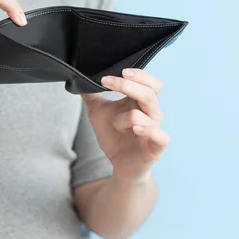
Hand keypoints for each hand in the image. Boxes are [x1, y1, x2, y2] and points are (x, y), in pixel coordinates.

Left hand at [81, 69, 170, 183]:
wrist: (119, 165)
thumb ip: (91, 96)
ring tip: (117, 127)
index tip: (116, 72)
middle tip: (108, 82)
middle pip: (148, 93)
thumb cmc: (114, 136)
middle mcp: (152, 113)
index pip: (149, 82)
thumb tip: (78, 79)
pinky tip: (135, 130)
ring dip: (123, 119)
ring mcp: (155, 129)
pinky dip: (147, 131)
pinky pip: (160, 136)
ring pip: (141, 115)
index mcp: (142, 102)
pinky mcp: (157, 147)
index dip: (138, 75)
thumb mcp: (98, 113)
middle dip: (127, 86)